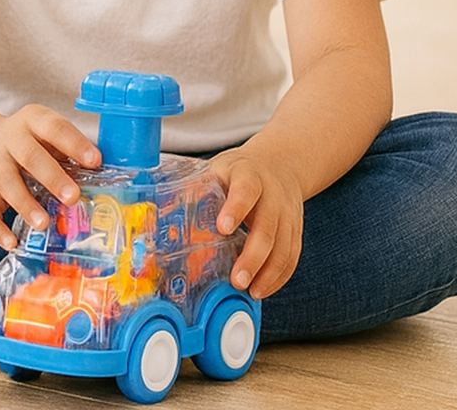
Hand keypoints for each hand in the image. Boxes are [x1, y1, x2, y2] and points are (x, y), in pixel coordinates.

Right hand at [0, 104, 99, 249]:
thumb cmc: (27, 141)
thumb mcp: (46, 132)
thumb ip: (68, 149)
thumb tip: (103, 174)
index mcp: (33, 120)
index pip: (55, 128)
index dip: (75, 144)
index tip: (95, 160)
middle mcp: (10, 140)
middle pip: (30, 156)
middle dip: (52, 177)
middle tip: (72, 196)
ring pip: (7, 184)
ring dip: (25, 205)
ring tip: (44, 223)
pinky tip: (12, 242)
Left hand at [209, 144, 304, 299]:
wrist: (280, 164)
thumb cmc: (239, 172)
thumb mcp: (217, 170)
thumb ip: (196, 189)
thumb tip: (160, 214)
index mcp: (249, 174)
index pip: (245, 190)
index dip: (235, 209)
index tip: (223, 228)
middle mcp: (272, 194)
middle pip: (267, 226)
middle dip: (253, 256)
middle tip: (237, 279)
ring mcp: (287, 213)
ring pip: (284, 246)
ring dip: (268, 273)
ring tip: (250, 291)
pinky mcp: (296, 229)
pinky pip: (292, 255)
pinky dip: (279, 276)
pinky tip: (263, 289)